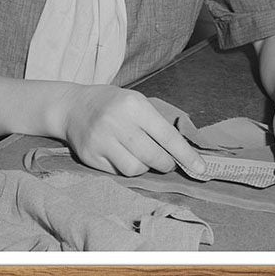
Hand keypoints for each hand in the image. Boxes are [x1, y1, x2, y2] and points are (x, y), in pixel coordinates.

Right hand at [60, 85, 205, 177]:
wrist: (73, 106)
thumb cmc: (113, 104)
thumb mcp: (137, 102)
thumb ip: (157, 124)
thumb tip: (182, 154)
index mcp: (134, 106)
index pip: (167, 136)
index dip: (186, 155)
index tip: (201, 169)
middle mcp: (117, 122)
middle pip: (153, 157)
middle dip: (166, 164)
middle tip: (167, 163)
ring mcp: (101, 141)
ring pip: (135, 169)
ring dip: (144, 167)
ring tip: (139, 155)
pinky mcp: (89, 156)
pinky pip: (117, 173)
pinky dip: (125, 168)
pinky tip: (120, 154)